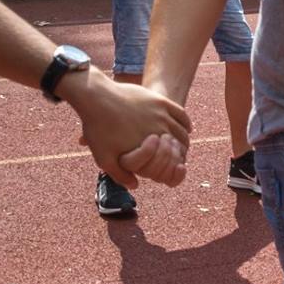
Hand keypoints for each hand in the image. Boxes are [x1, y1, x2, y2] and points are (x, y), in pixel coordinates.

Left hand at [60, 70, 189, 186]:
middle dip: (180, 154)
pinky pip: (181, 114)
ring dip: (184, 140)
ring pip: (182, 130)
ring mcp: (161, 114)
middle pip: (179, 146)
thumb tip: (136, 185)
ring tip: (181, 144)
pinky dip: (186, 123)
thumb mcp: (104, 158)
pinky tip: (187, 128)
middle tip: (178, 156)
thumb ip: (120, 175)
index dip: (172, 168)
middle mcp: (158, 130)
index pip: (169, 162)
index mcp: (147, 147)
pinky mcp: (160, 100)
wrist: (96, 97)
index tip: (168, 167)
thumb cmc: (98, 128)